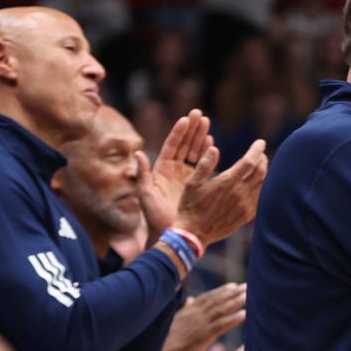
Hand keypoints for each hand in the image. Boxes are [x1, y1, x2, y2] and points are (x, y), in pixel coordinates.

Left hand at [136, 109, 213, 240]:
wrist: (170, 236)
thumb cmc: (155, 218)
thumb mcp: (145, 195)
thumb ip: (141, 174)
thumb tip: (137, 153)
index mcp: (161, 171)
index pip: (171, 146)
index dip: (179, 132)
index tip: (186, 119)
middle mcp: (174, 171)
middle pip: (184, 145)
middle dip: (192, 130)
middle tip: (200, 114)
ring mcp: (186, 177)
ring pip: (194, 152)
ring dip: (201, 137)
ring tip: (207, 123)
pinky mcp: (196, 185)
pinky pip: (203, 165)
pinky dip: (207, 153)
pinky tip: (213, 143)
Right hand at [164, 283, 246, 350]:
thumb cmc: (166, 341)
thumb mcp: (176, 321)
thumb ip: (186, 309)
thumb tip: (191, 299)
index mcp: (189, 310)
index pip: (208, 297)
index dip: (221, 291)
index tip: (233, 285)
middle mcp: (196, 314)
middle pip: (218, 300)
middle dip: (233, 293)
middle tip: (247, 286)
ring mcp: (201, 324)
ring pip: (222, 309)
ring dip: (236, 302)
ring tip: (248, 296)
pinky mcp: (204, 336)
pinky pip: (222, 325)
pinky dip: (234, 319)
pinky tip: (245, 314)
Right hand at [171, 139, 268, 246]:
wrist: (194, 234)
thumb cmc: (190, 207)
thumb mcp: (192, 184)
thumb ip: (204, 165)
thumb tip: (214, 148)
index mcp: (227, 183)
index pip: (250, 162)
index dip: (257, 150)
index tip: (261, 142)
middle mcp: (240, 194)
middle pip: (260, 172)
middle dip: (262, 160)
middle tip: (260, 154)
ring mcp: (245, 206)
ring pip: (262, 185)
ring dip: (263, 173)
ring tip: (259, 167)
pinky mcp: (246, 216)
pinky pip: (259, 198)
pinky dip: (261, 188)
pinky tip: (256, 185)